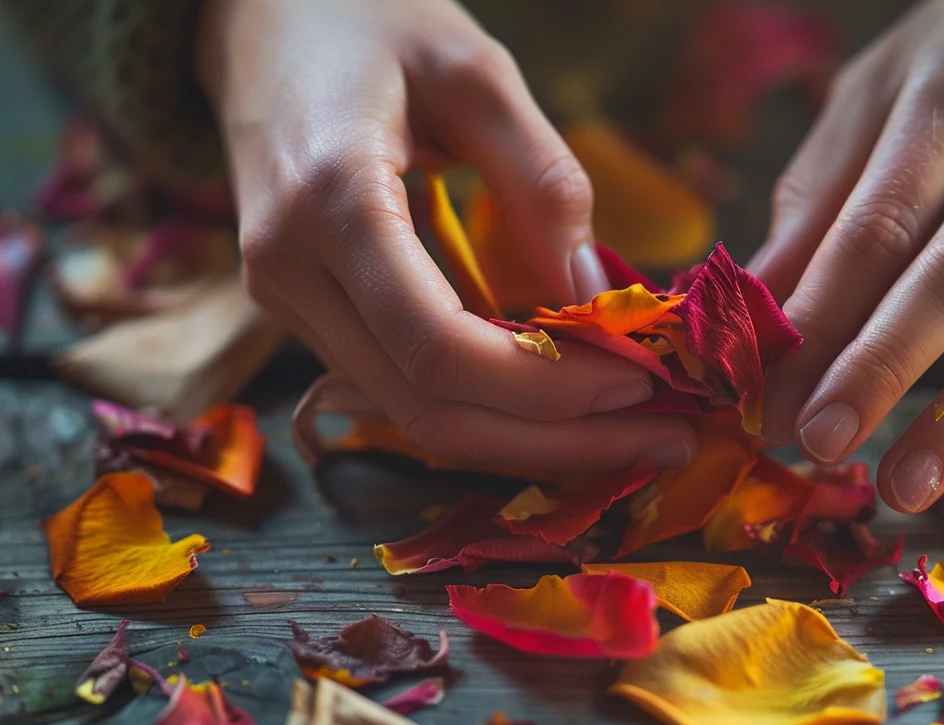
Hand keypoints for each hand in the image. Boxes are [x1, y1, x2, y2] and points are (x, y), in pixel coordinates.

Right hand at [198, 0, 696, 470]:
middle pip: (429, 410)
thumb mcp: (474, 72)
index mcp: (330, 203)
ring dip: (527, 439)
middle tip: (663, 438)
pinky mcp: (302, 311)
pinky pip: (400, 389)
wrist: (256, 16)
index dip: (548, 387)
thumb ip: (540, 180)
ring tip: (628, 431)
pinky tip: (561, 403)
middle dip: (555, 440)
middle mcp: (290, 273)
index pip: (440, 349)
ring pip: (414, 417)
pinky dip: (488, 409)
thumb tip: (595, 296)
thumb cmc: (368, 20)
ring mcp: (284, 301)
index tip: (640, 381)